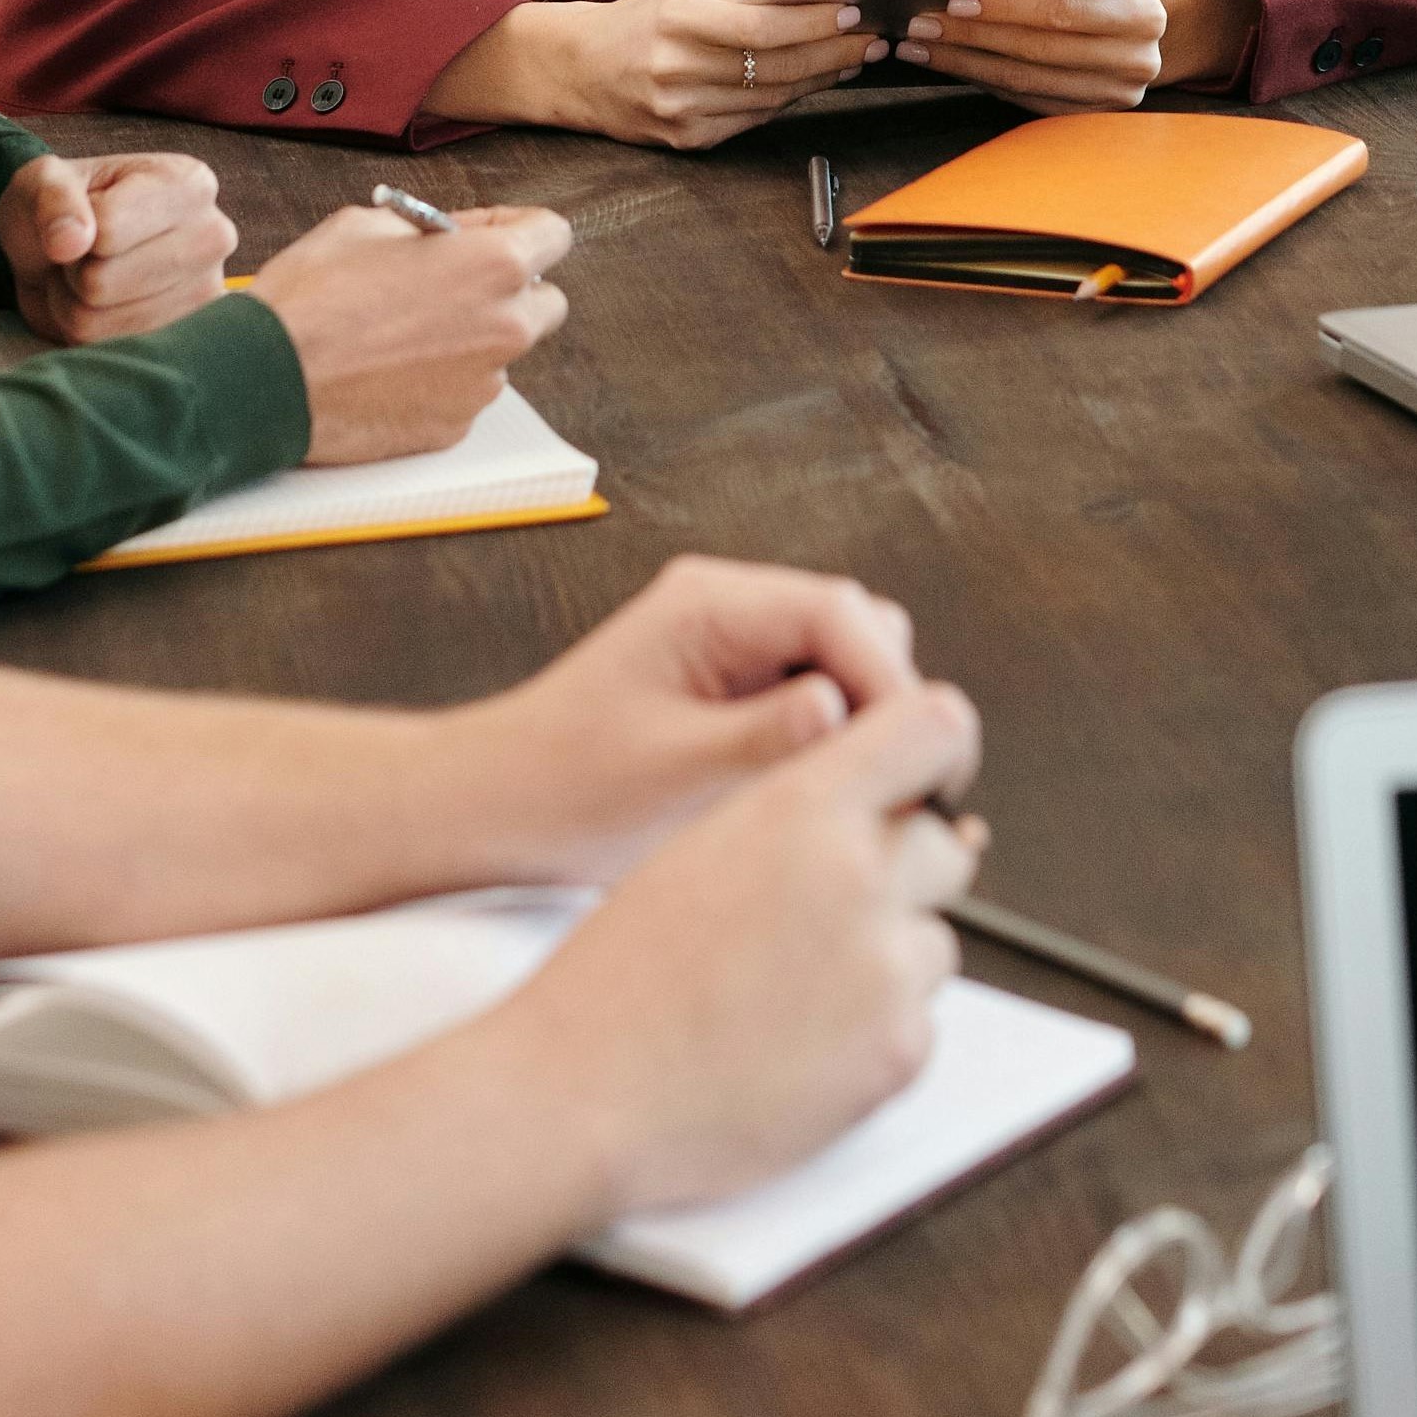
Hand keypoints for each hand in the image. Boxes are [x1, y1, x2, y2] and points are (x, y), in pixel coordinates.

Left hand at [0, 150, 236, 343]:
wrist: (76, 251)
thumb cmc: (66, 208)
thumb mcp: (46, 182)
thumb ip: (53, 200)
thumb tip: (68, 243)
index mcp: (189, 184)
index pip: (106, 228)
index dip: (74, 230)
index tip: (85, 217)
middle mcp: (214, 238)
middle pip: (101, 281)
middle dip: (73, 270)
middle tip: (84, 252)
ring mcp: (205, 295)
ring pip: (96, 320)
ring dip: (73, 303)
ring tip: (92, 275)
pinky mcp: (186, 341)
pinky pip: (102, 351)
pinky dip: (85, 332)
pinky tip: (107, 305)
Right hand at [248, 202, 571, 460]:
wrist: (262, 377)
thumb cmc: (309, 296)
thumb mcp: (367, 225)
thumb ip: (431, 228)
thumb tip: (453, 236)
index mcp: (494, 267)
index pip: (553, 235)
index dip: (519, 227)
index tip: (490, 233)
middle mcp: (506, 328)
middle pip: (544, 302)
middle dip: (509, 290)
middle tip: (454, 284)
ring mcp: (482, 385)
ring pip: (501, 352)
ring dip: (471, 338)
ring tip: (402, 333)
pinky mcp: (455, 426)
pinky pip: (464, 392)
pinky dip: (440, 380)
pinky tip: (388, 370)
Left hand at [459, 554, 930, 878]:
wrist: (494, 809)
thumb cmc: (560, 789)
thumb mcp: (673, 773)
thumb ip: (767, 740)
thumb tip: (848, 715)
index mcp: (707, 606)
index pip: (839, 613)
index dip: (893, 679)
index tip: (922, 747)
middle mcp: (727, 611)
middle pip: (857, 630)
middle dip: (886, 700)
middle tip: (901, 782)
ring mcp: (734, 648)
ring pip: (845, 664)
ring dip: (863, 723)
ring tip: (860, 792)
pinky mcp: (736, 690)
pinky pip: (815, 698)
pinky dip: (835, 741)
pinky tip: (826, 793)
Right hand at [513, 0, 882, 151]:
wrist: (577, 71)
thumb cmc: (639, 23)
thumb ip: (745, 1)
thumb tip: (816, 3)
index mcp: (675, 23)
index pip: (759, 29)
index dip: (812, 24)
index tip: (853, 13)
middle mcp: (676, 72)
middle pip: (775, 68)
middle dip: (834, 53)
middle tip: (876, 38)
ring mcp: (681, 113)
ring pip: (772, 98)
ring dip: (823, 78)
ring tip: (858, 57)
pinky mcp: (688, 141)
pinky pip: (755, 119)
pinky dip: (790, 99)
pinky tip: (816, 81)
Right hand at [514, 681, 983, 1213]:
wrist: (580, 1095)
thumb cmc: (618, 978)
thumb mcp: (699, 847)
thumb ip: (796, 815)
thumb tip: (881, 805)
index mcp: (800, 808)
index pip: (936, 727)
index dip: (936, 754)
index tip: (925, 780)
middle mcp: (857, 875)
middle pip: (945, 844)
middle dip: (903, 872)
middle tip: (826, 914)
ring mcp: (886, 968)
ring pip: (933, 940)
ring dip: (885, 959)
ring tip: (789, 990)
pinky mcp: (900, 1050)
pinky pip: (920, 1020)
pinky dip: (874, 1033)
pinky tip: (796, 1044)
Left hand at [900, 0, 1261, 109]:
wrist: (1144, 24)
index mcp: (1142, 15)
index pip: (1061, 11)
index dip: (1005, 8)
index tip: (954, 1)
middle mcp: (1136, 61)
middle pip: (1036, 50)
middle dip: (971, 37)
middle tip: (920, 24)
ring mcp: (1114, 95)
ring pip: (1023, 81)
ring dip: (963, 63)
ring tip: (920, 46)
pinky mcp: (1089, 116)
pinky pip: (1024, 99)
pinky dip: (981, 80)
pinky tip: (949, 64)